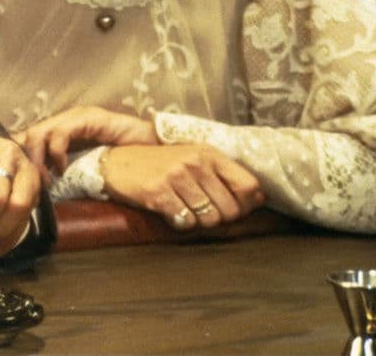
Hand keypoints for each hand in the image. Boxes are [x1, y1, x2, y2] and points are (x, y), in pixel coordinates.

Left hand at [14, 106, 158, 176]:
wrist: (154, 147)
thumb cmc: (122, 161)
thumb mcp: (87, 168)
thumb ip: (67, 173)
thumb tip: (43, 193)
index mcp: (61, 133)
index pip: (28, 141)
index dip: (20, 160)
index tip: (20, 183)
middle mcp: (65, 122)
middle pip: (28, 135)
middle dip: (25, 161)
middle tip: (31, 184)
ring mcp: (76, 117)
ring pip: (39, 132)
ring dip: (37, 158)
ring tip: (46, 179)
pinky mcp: (88, 118)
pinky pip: (61, 132)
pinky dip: (57, 151)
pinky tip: (62, 169)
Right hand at [101, 144, 264, 229]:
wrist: (114, 162)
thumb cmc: (157, 163)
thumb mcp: (192, 159)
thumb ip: (223, 175)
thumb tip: (260, 198)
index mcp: (208, 153)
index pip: (249, 185)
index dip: (247, 204)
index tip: (235, 208)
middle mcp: (195, 162)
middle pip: (231, 209)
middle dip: (219, 217)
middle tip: (201, 210)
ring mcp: (176, 176)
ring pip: (209, 219)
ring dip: (198, 221)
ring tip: (183, 208)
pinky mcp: (158, 192)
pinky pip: (185, 222)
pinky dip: (180, 223)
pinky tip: (170, 211)